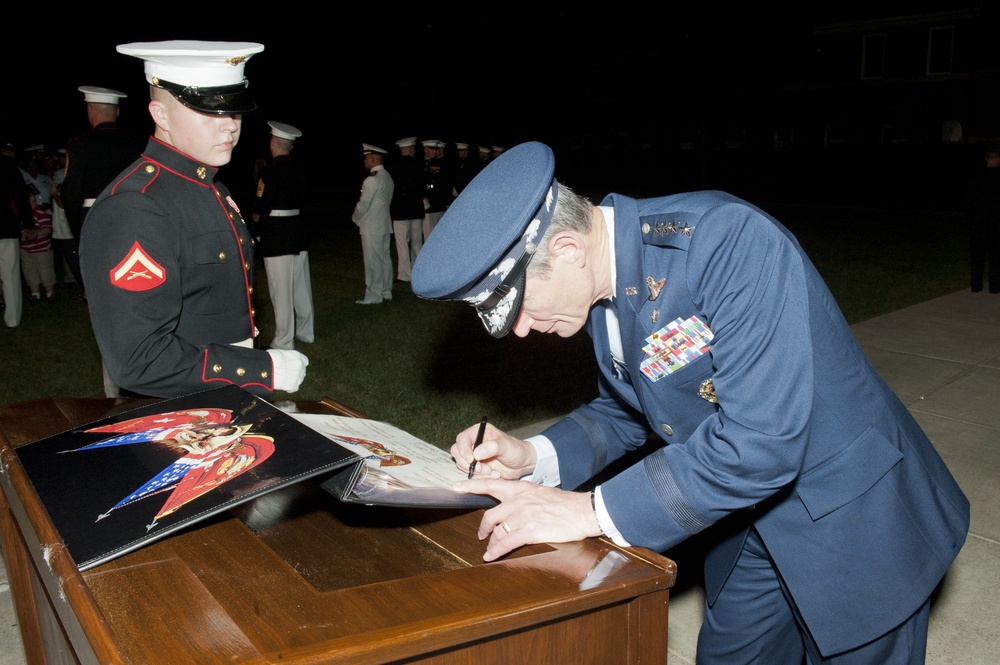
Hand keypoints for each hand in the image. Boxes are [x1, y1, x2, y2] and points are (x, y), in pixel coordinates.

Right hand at [266, 349, 308, 391]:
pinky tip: (286, 388)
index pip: (305, 361)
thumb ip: (287, 357)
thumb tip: (284, 359)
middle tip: (289, 373)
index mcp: (298, 357)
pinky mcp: (293, 386)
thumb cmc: (271, 358)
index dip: (300, 363)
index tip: (296, 365)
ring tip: (286, 380)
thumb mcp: (281, 353)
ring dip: (294, 380)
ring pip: (300, 380)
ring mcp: (298, 377)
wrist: (268, 368)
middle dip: (297, 372)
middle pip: (302, 371)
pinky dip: (291, 388)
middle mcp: (301, 367)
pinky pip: (294, 388)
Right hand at [450, 422, 535, 479]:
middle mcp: (474, 443)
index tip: (471, 460)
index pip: (462, 439)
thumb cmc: (516, 450)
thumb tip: (477, 453)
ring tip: (492, 472)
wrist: (522, 464)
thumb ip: (492, 447)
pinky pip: (470, 473)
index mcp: (479, 432)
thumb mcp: (506, 446)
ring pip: (462, 464)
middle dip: (468, 463)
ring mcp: (474, 455)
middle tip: (482, 469)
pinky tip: (493, 474)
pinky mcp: (476, 467)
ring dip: (476, 472)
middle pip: (457, 452)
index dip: (464, 450)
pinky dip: (479, 477)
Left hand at [452, 479, 601, 561]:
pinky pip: (506, 543)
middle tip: (481, 533)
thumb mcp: (541, 493)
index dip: (471, 486)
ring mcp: (524, 516)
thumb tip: (511, 507)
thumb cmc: (565, 504)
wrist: (583, 512)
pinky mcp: (530, 531)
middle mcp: (519, 501)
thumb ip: (524, 498)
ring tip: (490, 548)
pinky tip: (491, 556)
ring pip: (497, 531)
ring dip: (491, 542)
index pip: (491, 484)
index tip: (456, 487)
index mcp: (521, 489)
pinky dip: (496, 551)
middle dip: (483, 527)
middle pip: (490, 515)